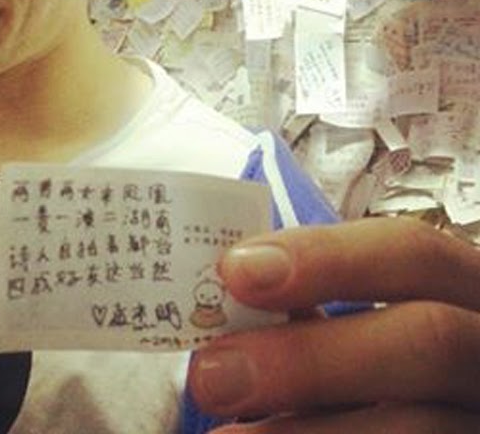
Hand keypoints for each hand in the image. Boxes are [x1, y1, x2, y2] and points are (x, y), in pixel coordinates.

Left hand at [187, 217, 479, 432]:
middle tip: (212, 376)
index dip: (326, 257)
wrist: (405, 422)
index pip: (413, 252)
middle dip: (310, 358)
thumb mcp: (365, 331)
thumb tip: (222, 306)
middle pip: (428, 342)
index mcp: (462, 294)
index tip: (236, 271)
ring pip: (421, 431)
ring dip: (308, 433)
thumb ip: (314, 312)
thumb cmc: (371, 368)